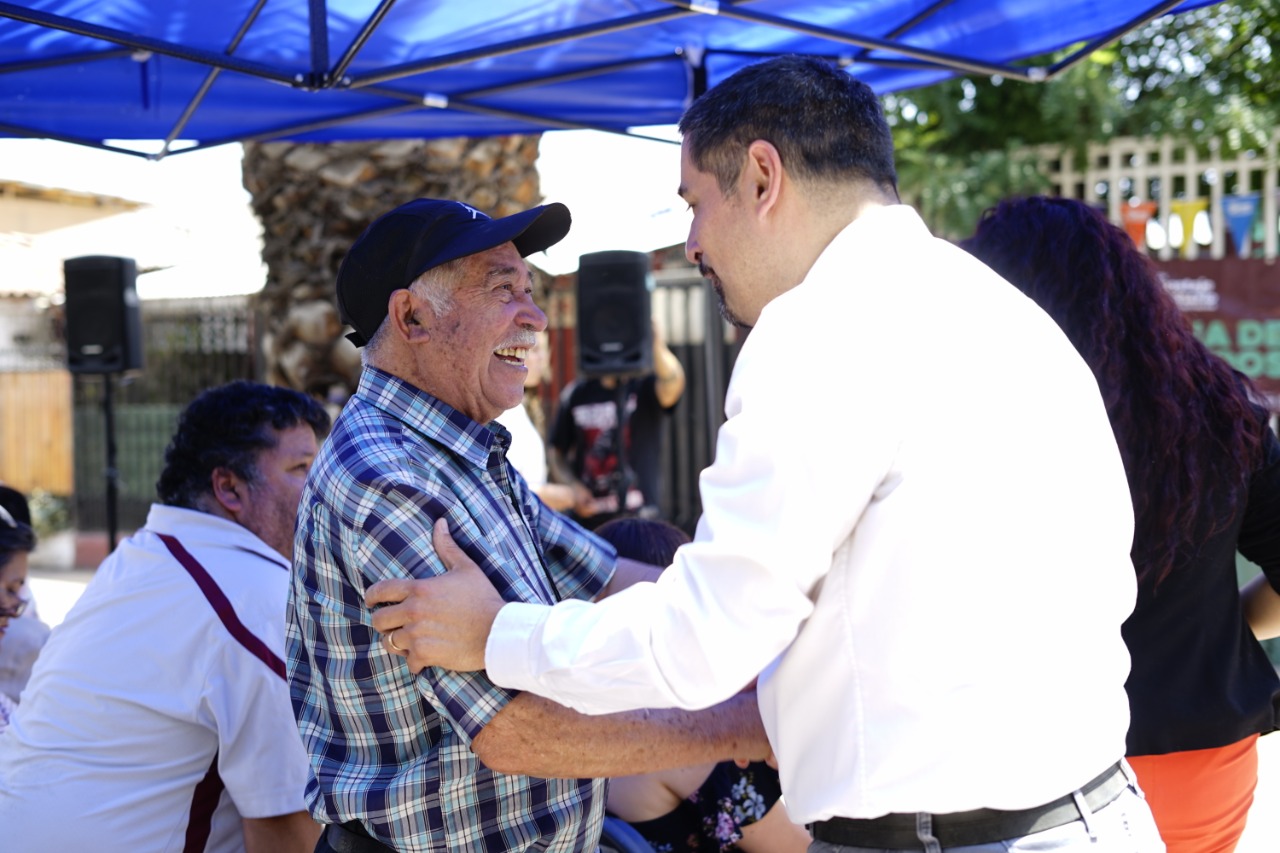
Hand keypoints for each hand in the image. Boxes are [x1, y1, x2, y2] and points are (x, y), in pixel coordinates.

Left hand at [365, 518, 504, 671]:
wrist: (498, 631)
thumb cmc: (484, 598)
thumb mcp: (466, 568)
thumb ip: (447, 547)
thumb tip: (440, 522)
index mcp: (419, 589)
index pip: (380, 591)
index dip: (372, 597)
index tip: (372, 602)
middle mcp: (413, 611)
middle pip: (378, 620)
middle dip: (384, 623)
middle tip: (394, 625)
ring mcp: (417, 634)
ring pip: (389, 642)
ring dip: (398, 643)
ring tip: (409, 642)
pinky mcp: (425, 654)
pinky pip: (408, 661)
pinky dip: (414, 661)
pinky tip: (423, 658)